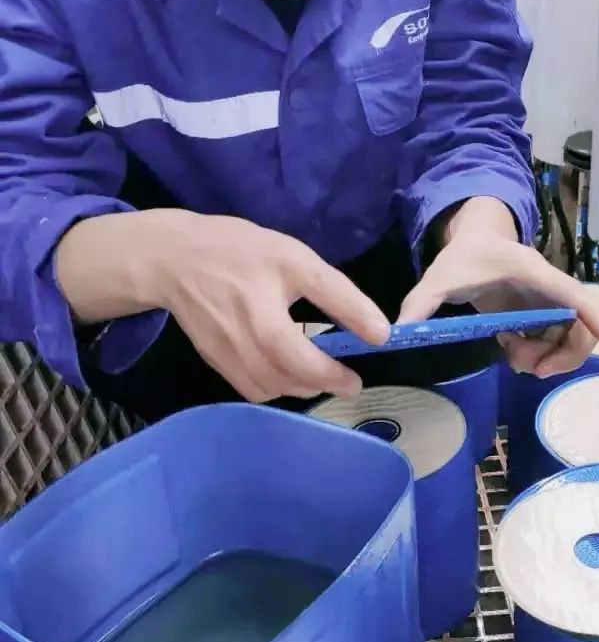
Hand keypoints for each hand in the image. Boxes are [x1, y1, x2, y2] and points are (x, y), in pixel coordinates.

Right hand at [57, 210, 388, 401]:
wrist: (174, 260)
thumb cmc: (242, 252)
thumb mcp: (295, 258)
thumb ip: (337, 294)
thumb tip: (380, 332)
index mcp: (262, 301)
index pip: (301, 342)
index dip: (335, 361)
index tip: (369, 360)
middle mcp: (241, 331)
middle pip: (284, 372)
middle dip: (323, 381)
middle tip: (351, 381)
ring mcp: (224, 350)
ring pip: (268, 387)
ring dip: (301, 388)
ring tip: (324, 378)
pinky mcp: (214, 361)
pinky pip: (251, 389)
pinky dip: (277, 389)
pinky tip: (292, 376)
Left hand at [397, 199, 598, 377]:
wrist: (476, 241)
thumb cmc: (464, 256)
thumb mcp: (438, 277)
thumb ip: (420, 302)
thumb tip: (397, 332)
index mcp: (533, 274)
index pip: (572, 295)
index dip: (592, 315)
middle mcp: (550, 289)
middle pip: (580, 327)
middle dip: (563, 356)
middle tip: (531, 370)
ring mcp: (550, 303)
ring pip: (569, 339)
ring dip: (549, 358)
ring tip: (514, 360)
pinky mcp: (543, 315)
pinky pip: (555, 341)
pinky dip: (540, 353)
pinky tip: (512, 349)